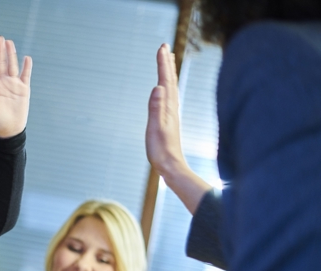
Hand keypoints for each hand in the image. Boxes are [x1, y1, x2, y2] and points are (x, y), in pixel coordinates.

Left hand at [0, 36, 32, 137]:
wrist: (9, 130)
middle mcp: (2, 82)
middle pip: (0, 63)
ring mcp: (13, 85)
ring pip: (12, 66)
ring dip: (11, 54)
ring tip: (9, 42)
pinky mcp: (23, 89)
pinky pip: (25, 76)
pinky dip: (26, 67)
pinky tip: (26, 58)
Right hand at [146, 44, 210, 213]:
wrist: (171, 167)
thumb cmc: (161, 150)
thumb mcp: (156, 129)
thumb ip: (156, 108)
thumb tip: (158, 87)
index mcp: (168, 107)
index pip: (165, 80)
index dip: (163, 63)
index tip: (162, 47)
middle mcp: (172, 107)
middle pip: (170, 80)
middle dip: (166, 63)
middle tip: (164, 47)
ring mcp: (171, 113)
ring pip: (171, 87)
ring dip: (168, 73)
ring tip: (167, 61)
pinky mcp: (169, 119)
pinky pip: (169, 97)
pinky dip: (167, 86)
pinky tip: (166, 88)